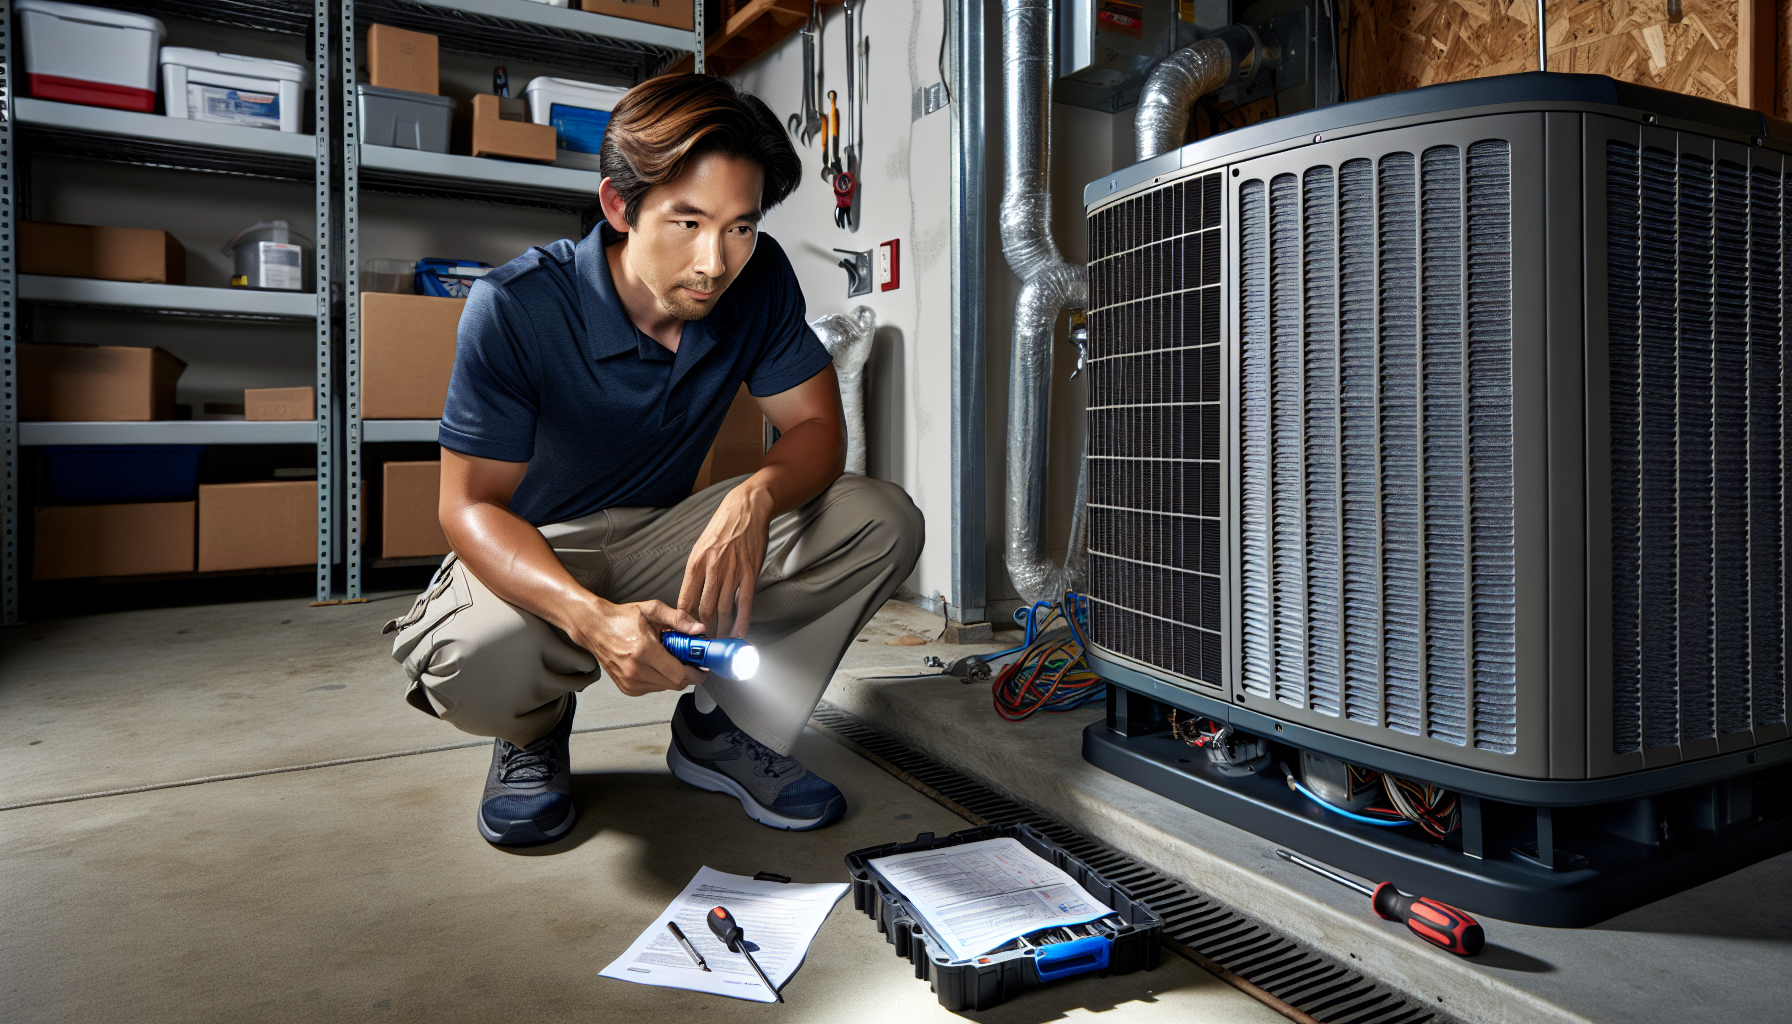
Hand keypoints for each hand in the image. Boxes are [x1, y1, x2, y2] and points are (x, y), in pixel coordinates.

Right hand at [575, 598, 705, 696]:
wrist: (594, 627)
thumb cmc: (621, 619)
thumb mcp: (652, 610)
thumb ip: (678, 619)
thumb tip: (698, 629)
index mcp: (643, 650)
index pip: (679, 674)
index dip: (696, 673)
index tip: (703, 666)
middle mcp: (635, 670)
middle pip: (675, 684)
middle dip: (688, 674)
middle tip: (689, 660)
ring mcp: (630, 682)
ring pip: (666, 687)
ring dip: (673, 675)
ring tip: (667, 657)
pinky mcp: (627, 688)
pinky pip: (654, 688)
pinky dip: (660, 678)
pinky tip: (655, 664)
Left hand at [678, 482, 772, 637]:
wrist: (746, 508)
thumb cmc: (722, 527)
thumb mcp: (701, 547)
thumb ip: (697, 572)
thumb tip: (693, 595)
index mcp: (695, 564)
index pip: (685, 600)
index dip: (684, 621)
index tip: (685, 633)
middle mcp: (712, 569)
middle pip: (704, 610)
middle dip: (703, 631)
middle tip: (704, 644)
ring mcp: (732, 572)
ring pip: (724, 609)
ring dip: (722, 629)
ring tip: (721, 643)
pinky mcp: (750, 572)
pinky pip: (744, 602)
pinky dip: (742, 620)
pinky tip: (739, 632)